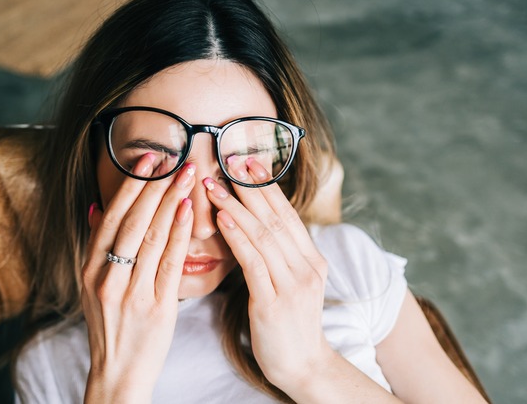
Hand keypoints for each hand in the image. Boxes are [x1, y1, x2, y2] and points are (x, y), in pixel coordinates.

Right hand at [81, 154, 194, 402]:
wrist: (117, 373)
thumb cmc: (110, 326)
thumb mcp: (92, 286)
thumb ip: (95, 246)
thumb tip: (95, 207)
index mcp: (90, 269)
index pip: (110, 217)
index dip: (130, 185)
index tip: (147, 158)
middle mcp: (106, 277)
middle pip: (131, 221)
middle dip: (153, 185)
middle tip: (174, 157)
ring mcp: (130, 293)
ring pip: (151, 237)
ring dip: (170, 201)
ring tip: (187, 174)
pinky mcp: (156, 307)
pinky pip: (168, 263)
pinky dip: (178, 234)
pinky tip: (188, 211)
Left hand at [204, 157, 333, 393]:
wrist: (303, 367)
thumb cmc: (288, 324)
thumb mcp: (289, 283)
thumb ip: (278, 255)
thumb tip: (255, 224)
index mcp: (312, 259)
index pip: (287, 214)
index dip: (267, 187)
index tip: (247, 162)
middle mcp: (307, 267)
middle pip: (275, 217)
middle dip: (250, 187)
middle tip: (228, 160)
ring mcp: (293, 284)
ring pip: (263, 235)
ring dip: (236, 206)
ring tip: (213, 185)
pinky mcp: (274, 303)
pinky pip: (253, 262)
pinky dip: (237, 237)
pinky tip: (221, 219)